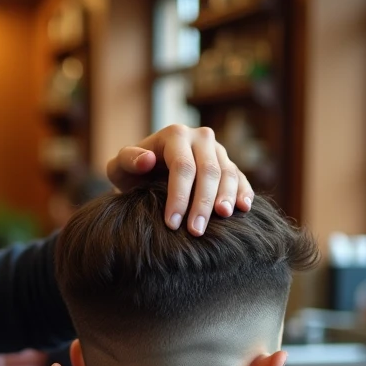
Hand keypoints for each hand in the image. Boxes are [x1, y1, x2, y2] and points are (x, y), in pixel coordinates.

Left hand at [105, 124, 254, 235]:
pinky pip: (240, 177)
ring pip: (228, 173)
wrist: (148, 172)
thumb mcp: (121, 166)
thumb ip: (127, 160)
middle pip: (208, 171)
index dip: (179, 196)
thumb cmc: (132, 172)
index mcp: (175, 134)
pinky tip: (244, 209)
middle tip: (195, 231)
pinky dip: (244, 192)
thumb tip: (147, 160)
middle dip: (202, 203)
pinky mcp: (229, 163)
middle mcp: (201, 138)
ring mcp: (218, 150)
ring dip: (227, 197)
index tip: (172, 223)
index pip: (182, 167)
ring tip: (223, 218)